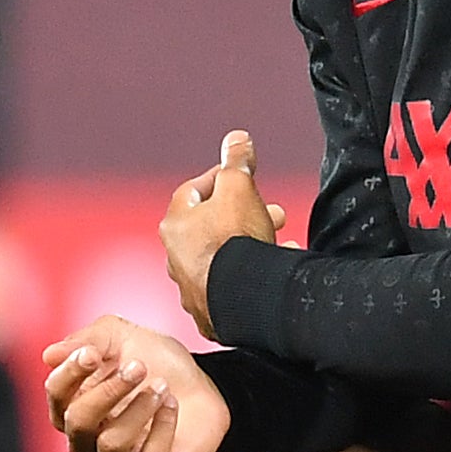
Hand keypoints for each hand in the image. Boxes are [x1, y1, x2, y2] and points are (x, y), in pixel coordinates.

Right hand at [41, 315, 229, 451]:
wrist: (206, 384)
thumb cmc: (157, 363)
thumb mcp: (122, 337)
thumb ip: (87, 340)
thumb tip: (49, 356)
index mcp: (74, 405)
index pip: (56, 395)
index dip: (71, 373)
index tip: (93, 353)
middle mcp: (87, 440)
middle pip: (78, 423)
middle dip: (109, 391)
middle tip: (140, 366)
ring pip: (111, 445)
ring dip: (138, 410)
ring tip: (162, 387)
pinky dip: (162, 429)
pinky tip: (172, 405)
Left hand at [158, 132, 280, 334]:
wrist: (242, 297)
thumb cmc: (234, 242)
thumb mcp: (239, 188)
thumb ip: (237, 162)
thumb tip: (236, 139)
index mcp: (175, 223)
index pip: (193, 190)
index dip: (219, 178)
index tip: (238, 175)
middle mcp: (175, 256)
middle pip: (209, 225)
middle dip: (241, 213)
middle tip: (269, 210)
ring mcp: (190, 287)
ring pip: (220, 257)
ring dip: (245, 245)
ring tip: (275, 241)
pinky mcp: (209, 311)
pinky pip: (229, 285)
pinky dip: (246, 274)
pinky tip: (269, 270)